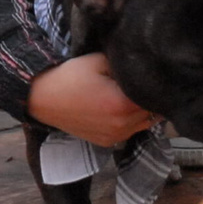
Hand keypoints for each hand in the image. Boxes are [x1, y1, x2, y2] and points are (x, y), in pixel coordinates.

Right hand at [28, 53, 153, 146]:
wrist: (41, 97)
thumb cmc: (70, 76)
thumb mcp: (101, 61)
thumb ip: (127, 66)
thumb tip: (148, 68)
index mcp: (123, 105)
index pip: (158, 96)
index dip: (161, 85)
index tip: (160, 75)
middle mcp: (122, 126)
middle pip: (155, 112)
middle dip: (155, 98)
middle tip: (151, 83)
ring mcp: (115, 137)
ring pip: (145, 124)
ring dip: (145, 111)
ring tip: (137, 95)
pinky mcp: (107, 142)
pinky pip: (131, 131)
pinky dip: (133, 121)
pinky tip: (124, 107)